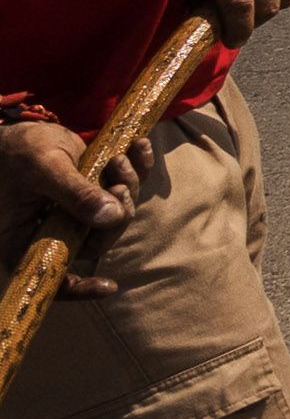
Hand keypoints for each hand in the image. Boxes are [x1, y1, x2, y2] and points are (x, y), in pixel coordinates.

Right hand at [0, 121, 153, 296]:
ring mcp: (76, 215)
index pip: (50, 275)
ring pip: (116, 215)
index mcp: (27, 238)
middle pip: (98, 241)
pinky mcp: (93, 193)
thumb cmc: (20, 151)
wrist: (21, 130)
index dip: (78, 288)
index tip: (108, 287)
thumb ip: (75, 194)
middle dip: (118, 214)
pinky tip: (141, 147)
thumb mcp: (45, 169)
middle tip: (118, 183)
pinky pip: (123, 190)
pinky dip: (137, 169)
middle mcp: (54, 233)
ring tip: (119, 159)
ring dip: (129, 186)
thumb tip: (109, 216)